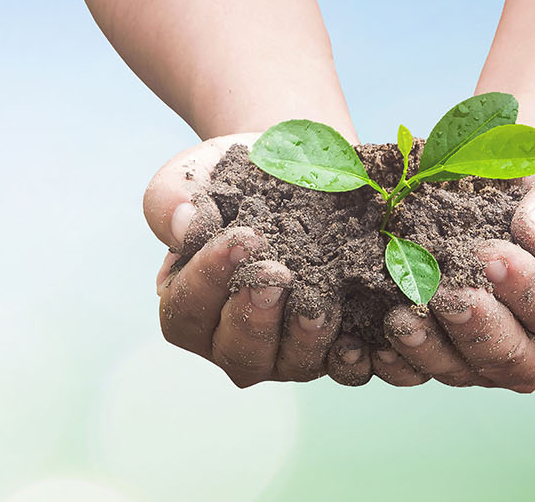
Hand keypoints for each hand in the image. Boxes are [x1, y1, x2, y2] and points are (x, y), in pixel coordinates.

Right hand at [144, 134, 350, 387]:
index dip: (210, 280)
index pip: (187, 310)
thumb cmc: (228, 176)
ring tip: (317, 303)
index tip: (242, 237)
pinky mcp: (332, 348)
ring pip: (290, 365)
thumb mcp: (189, 176)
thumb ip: (171, 200)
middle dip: (255, 317)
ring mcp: (285, 351)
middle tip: (277, 275)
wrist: (291, 166)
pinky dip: (354, 359)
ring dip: (304, 339)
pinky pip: (346, 368)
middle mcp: (234, 339)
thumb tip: (183, 225)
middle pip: (237, 352)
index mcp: (190, 306)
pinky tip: (364, 339)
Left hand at [378, 151, 534, 391]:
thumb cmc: (534, 188)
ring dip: (432, 350)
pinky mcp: (442, 359)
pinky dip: (396, 362)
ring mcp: (487, 360)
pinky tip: (372, 344)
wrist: (484, 188)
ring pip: (464, 373)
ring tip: (401, 319)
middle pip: (516, 360)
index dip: (534, 294)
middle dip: (479, 328)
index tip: (492, 257)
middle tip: (447, 294)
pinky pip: (418, 374)